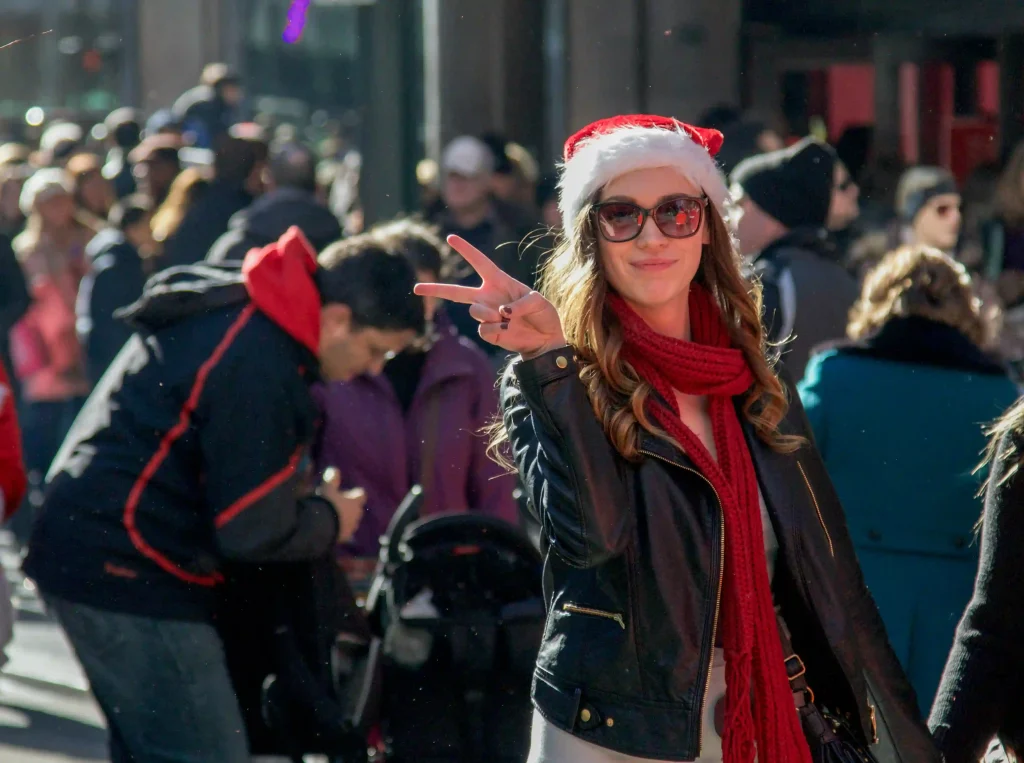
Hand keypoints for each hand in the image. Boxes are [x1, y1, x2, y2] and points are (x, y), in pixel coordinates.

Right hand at [320, 467, 364, 543]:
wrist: (321, 528)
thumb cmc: (327, 505)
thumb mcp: (327, 489)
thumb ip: (332, 479)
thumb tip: (334, 469)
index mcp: (355, 502)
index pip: (361, 495)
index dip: (355, 493)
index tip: (348, 492)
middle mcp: (356, 515)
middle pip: (357, 510)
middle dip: (349, 508)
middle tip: (338, 505)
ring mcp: (351, 528)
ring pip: (351, 522)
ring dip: (344, 520)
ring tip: (332, 518)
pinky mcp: (343, 539)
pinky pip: (343, 533)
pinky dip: (338, 530)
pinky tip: (329, 529)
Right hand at [414, 235, 565, 357]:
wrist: (546, 339)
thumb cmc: (543, 315)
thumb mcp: (539, 302)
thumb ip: (521, 303)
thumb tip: (501, 313)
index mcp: (499, 282)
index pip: (479, 262)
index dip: (465, 250)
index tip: (450, 237)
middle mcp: (488, 297)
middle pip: (456, 292)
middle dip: (435, 289)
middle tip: (416, 288)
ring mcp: (487, 315)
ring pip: (474, 310)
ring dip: (488, 313)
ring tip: (505, 318)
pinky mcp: (489, 332)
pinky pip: (484, 329)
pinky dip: (497, 329)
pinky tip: (508, 330)